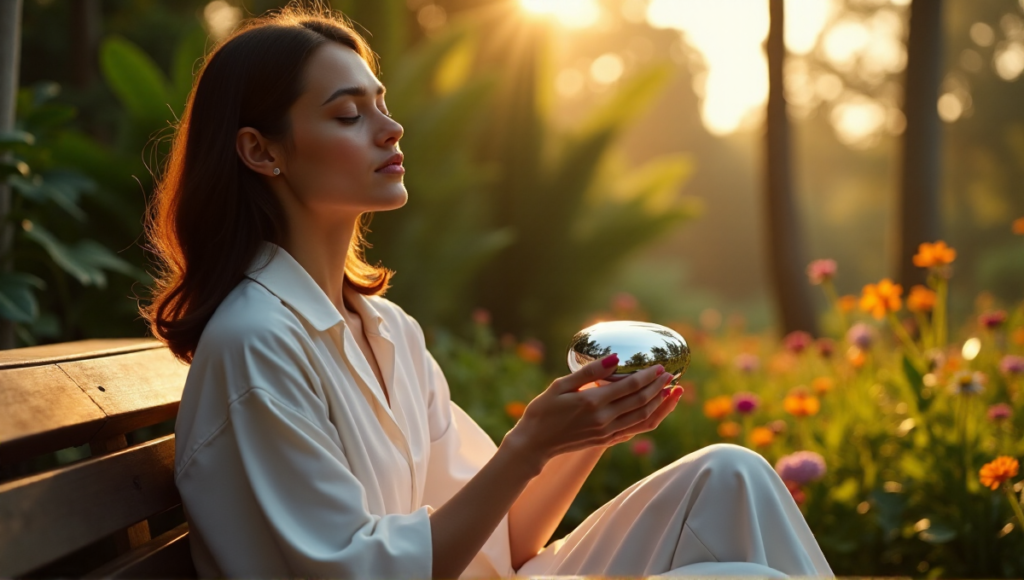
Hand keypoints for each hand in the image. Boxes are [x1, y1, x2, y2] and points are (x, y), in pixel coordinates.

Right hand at [503, 354, 681, 467]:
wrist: (534, 444)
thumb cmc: (542, 410)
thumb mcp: (560, 385)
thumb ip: (589, 372)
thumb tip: (615, 358)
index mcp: (593, 402)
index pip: (630, 387)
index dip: (649, 376)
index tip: (661, 366)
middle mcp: (604, 419)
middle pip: (641, 401)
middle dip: (659, 387)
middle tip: (671, 375)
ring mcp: (607, 433)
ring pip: (644, 419)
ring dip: (662, 405)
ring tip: (674, 393)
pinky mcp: (606, 441)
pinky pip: (636, 431)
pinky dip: (651, 420)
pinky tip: (658, 410)